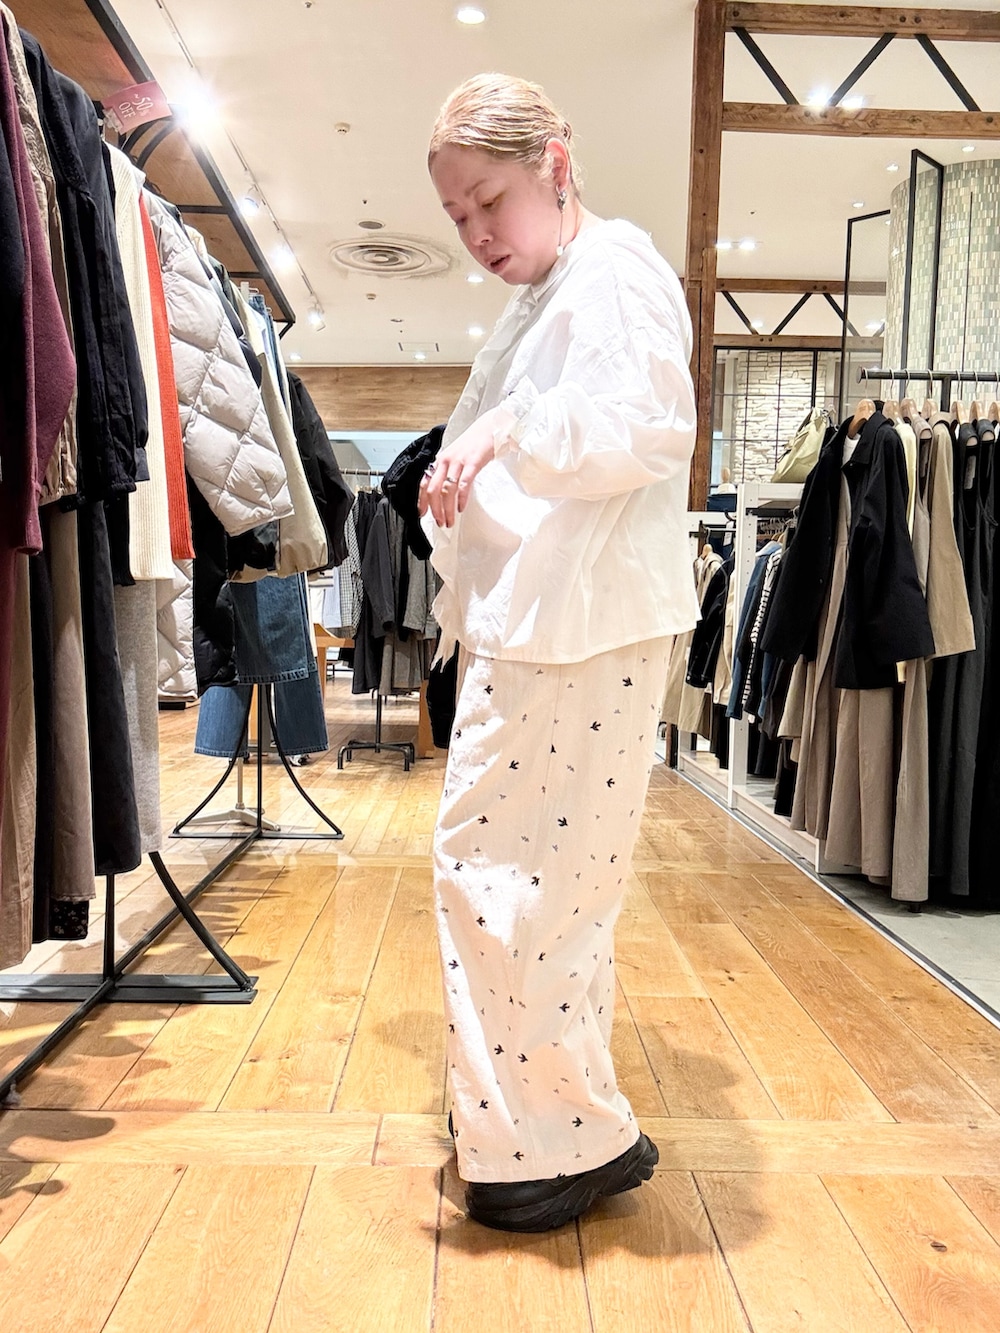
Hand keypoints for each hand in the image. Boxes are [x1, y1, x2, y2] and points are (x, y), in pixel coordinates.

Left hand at [419, 406, 515, 527]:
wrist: (491, 427)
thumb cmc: (475, 443)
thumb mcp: (457, 456)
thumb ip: (449, 471)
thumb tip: (444, 491)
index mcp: (440, 460)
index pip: (424, 482)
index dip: (421, 500)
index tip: (422, 514)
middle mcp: (446, 460)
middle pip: (433, 489)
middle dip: (434, 510)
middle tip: (439, 522)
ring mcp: (458, 461)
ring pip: (447, 490)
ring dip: (447, 509)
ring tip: (450, 521)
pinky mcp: (472, 463)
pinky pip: (463, 484)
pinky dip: (461, 499)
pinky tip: (461, 508)